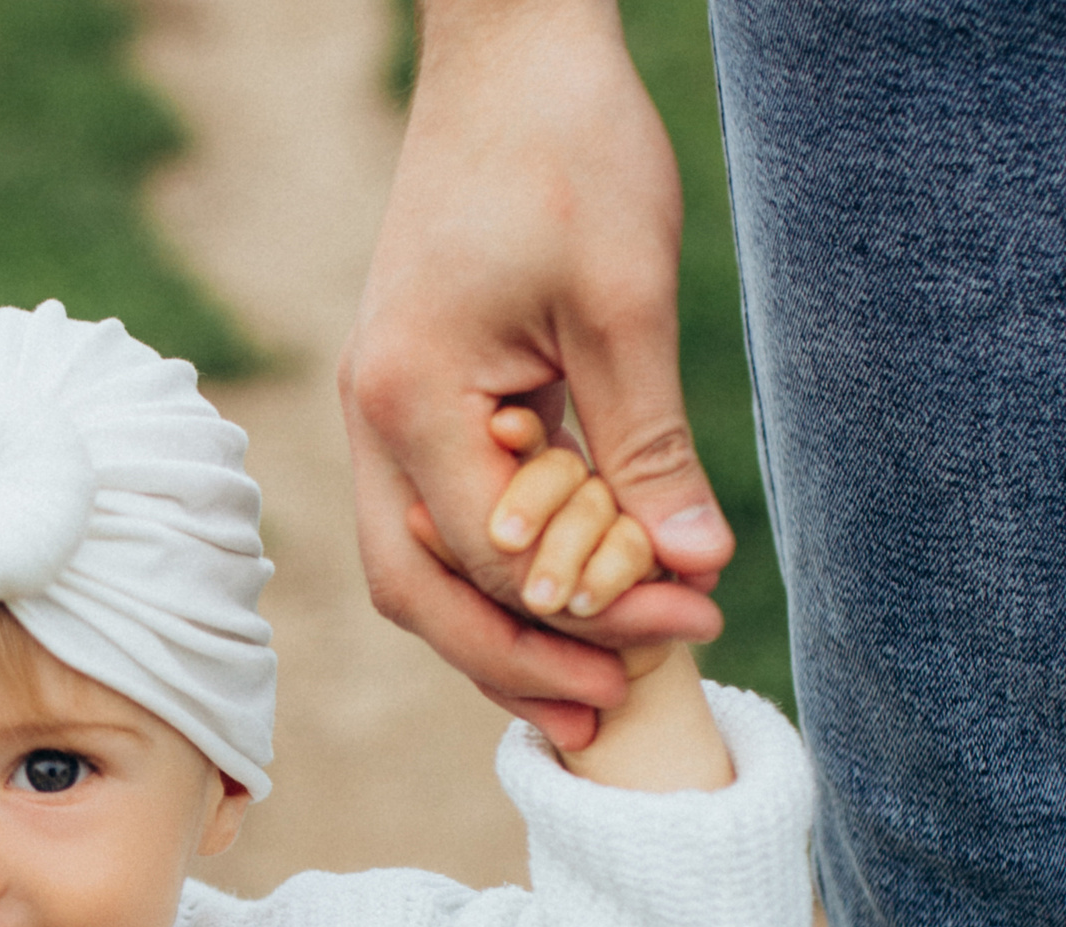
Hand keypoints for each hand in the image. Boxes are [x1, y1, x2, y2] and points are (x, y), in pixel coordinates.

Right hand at [339, 0, 728, 749]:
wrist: (510, 52)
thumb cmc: (566, 149)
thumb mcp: (627, 299)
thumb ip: (647, 443)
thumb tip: (690, 566)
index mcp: (410, 396)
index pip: (489, 556)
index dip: (589, 611)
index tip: (690, 621)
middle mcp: (375, 415)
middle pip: (419, 590)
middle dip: (513, 663)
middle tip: (605, 719)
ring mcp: (387, 407)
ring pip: (421, 564)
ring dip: (501, 629)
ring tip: (588, 686)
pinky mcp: (419, 393)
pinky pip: (442, 514)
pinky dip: (500, 569)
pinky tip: (566, 597)